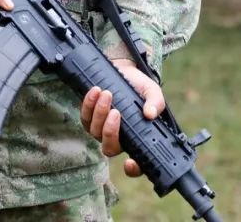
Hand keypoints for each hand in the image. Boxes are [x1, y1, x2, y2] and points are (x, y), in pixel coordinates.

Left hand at [79, 59, 164, 177]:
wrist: (125, 71)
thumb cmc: (140, 88)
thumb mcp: (153, 93)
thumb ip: (156, 103)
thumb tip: (150, 114)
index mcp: (136, 139)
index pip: (136, 164)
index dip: (133, 169)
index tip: (130, 163)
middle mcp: (118, 139)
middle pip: (109, 148)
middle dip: (110, 132)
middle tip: (116, 112)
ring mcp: (101, 129)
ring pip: (95, 131)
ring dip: (99, 113)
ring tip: (107, 93)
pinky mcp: (88, 117)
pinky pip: (84, 117)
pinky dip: (88, 104)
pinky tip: (95, 91)